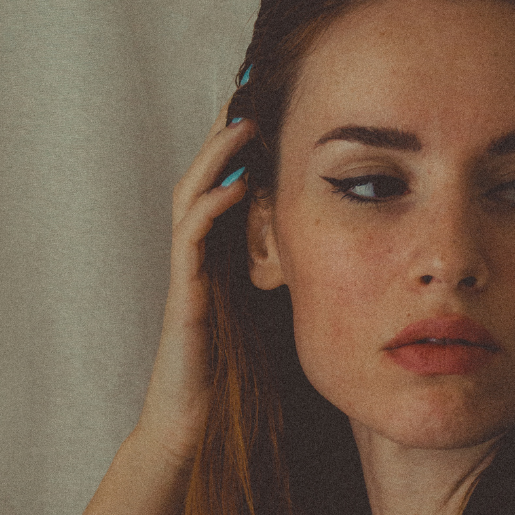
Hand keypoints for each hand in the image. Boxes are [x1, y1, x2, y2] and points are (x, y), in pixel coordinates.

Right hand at [135, 102, 255, 463]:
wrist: (194, 425)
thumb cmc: (233, 377)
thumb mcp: (268, 315)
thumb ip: (286, 277)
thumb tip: (330, 249)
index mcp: (219, 257)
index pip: (227, 185)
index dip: (241, 146)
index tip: (268, 104)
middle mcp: (198, 257)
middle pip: (204, 176)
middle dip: (223, 132)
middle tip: (247, 89)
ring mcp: (187, 274)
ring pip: (191, 197)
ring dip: (216, 158)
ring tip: (242, 123)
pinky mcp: (184, 297)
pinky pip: (191, 240)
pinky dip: (212, 208)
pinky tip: (236, 186)